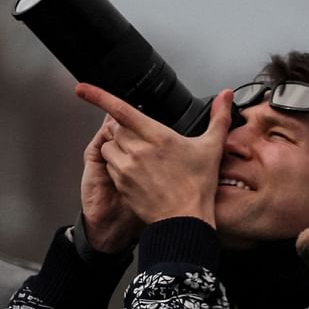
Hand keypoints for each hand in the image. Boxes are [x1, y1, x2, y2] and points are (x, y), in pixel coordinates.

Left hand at [75, 84, 233, 225]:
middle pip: (115, 129)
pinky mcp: (120, 184)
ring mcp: (126, 169)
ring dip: (118, 147)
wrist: (184, 220)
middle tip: (144, 140)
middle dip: (124, 129)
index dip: (98, 96)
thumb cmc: (198, 186)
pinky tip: (138, 173)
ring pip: (109, 147)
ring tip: (141, 158)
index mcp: (157, 136)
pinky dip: (118, 165)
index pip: (121, 110)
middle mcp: (137, 151)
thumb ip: (219, 117)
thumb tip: (227, 95)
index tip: (82, 88)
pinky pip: (111, 167)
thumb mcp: (212, 147)